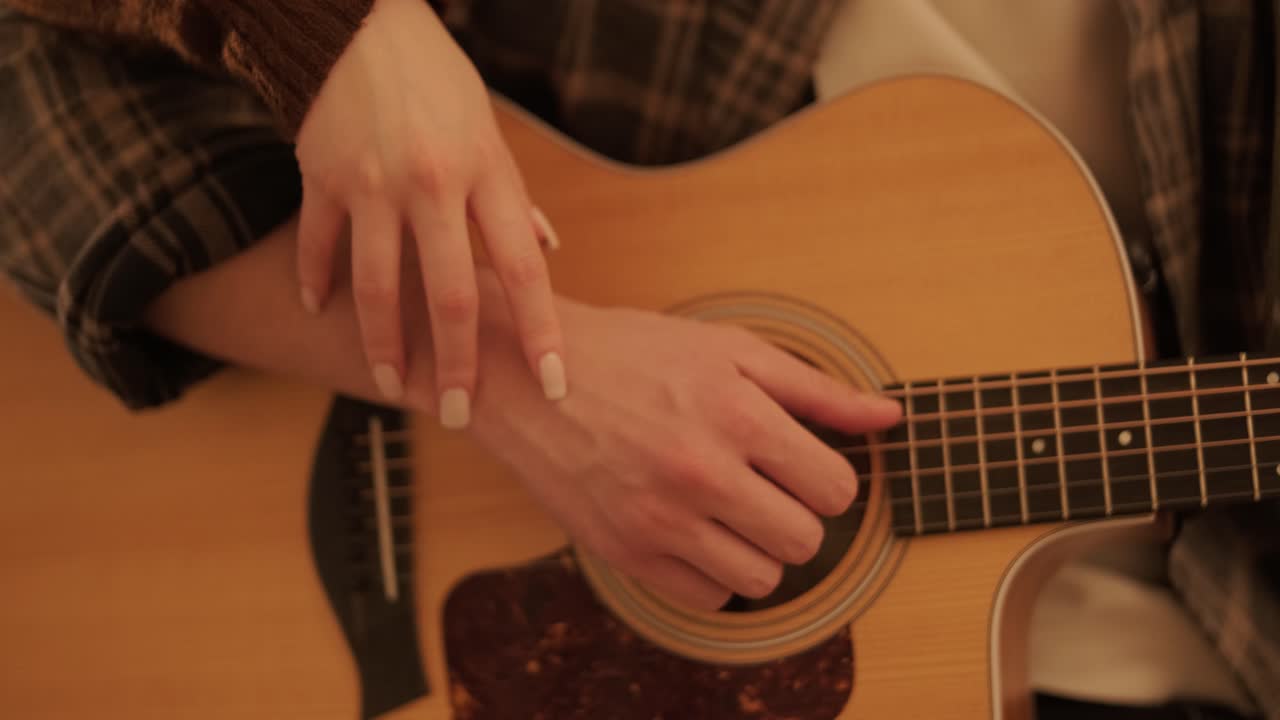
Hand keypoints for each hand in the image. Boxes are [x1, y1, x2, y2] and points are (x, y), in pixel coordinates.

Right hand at [293, 0, 562, 427]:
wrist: (357, 21)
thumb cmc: (435, 80)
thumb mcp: (489, 129)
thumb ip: (512, 196)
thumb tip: (546, 248)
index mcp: (486, 172)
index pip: (524, 269)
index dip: (539, 332)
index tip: (554, 383)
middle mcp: (433, 184)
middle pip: (450, 295)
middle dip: (456, 365)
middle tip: (456, 412)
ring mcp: (372, 184)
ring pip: (378, 287)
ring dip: (384, 346)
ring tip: (391, 385)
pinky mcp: (321, 177)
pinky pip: (319, 246)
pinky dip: (318, 283)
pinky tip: (319, 311)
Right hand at [471, 295, 902, 609]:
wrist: (529, 375)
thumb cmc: (632, 354)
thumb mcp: (728, 350)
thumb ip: (816, 388)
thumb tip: (891, 418)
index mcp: (736, 413)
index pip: (836, 489)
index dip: (827, 479)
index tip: (799, 467)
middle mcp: (701, 471)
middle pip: (805, 541)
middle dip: (797, 516)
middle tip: (765, 489)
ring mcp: (659, 518)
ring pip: (762, 578)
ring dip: (757, 549)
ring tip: (728, 510)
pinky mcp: (624, 552)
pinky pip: (706, 597)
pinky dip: (711, 571)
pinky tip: (692, 530)